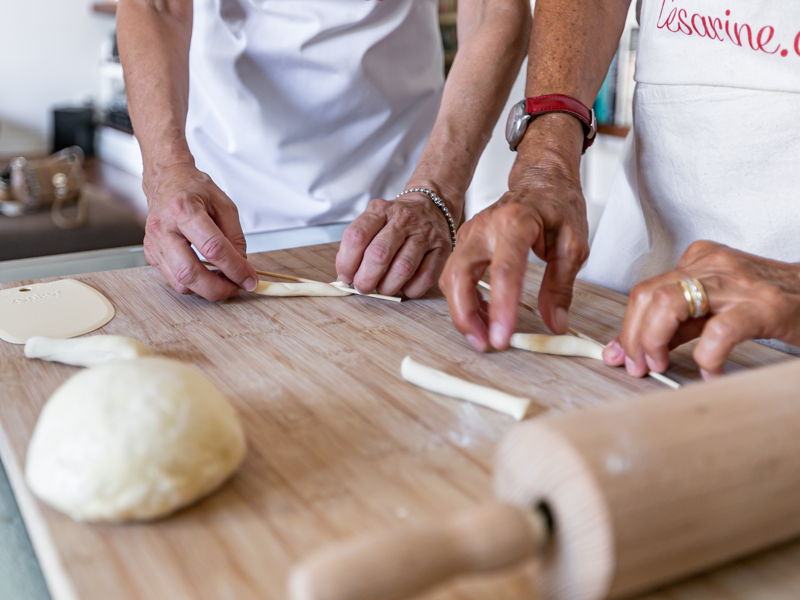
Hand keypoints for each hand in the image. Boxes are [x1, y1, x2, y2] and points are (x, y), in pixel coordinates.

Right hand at [142, 163, 256, 300]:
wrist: (166, 180)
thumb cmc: (194, 189)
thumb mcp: (224, 205)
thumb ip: (235, 237)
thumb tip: (241, 267)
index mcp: (184, 210)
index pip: (213, 248)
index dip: (235, 268)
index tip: (249, 279)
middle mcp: (164, 228)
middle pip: (189, 272)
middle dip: (217, 288)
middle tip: (236, 288)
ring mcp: (154, 243)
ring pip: (179, 282)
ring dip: (206, 289)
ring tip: (223, 281)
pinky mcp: (151, 254)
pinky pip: (173, 279)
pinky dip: (194, 284)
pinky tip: (207, 275)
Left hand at [335, 193, 455, 297]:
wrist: (431, 205)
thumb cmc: (396, 221)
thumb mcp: (374, 220)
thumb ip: (357, 244)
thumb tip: (346, 277)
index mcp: (380, 210)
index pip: (357, 236)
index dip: (347, 262)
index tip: (346, 276)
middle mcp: (404, 219)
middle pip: (379, 254)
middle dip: (366, 279)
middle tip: (363, 287)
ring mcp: (426, 233)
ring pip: (403, 268)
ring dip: (388, 287)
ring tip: (383, 289)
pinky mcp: (443, 248)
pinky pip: (426, 277)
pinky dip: (412, 289)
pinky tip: (405, 288)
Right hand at [439, 162, 588, 351]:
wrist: (540, 181)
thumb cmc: (557, 206)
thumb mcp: (573, 244)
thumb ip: (561, 285)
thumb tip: (555, 323)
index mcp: (515, 223)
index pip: (504, 270)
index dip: (501, 307)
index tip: (503, 336)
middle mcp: (483, 228)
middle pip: (459, 275)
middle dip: (466, 315)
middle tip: (486, 344)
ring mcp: (468, 235)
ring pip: (450, 279)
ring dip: (463, 312)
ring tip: (486, 336)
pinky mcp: (464, 245)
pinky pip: (455, 278)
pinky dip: (464, 302)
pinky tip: (483, 318)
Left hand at [603, 241, 799, 378]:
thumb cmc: (770, 304)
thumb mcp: (716, 308)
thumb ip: (676, 327)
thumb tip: (633, 349)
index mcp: (698, 261)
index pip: (644, 292)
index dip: (627, 328)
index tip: (621, 355)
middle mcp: (711, 265)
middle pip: (647, 296)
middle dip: (634, 337)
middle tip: (640, 366)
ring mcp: (736, 283)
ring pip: (669, 306)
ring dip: (654, 343)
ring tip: (662, 367)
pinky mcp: (762, 306)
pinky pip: (717, 332)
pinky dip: (707, 358)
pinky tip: (711, 371)